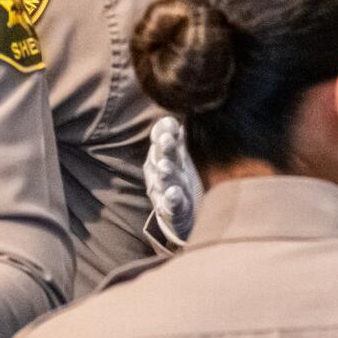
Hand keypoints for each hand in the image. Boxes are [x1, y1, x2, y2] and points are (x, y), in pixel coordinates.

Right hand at [143, 115, 199, 248]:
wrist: (176, 218)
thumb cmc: (177, 182)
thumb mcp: (177, 159)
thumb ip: (176, 139)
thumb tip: (173, 118)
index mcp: (161, 158)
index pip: (160, 142)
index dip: (163, 133)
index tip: (170, 123)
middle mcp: (160, 174)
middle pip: (162, 159)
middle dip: (164, 151)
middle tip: (166, 140)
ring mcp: (165, 193)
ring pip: (164, 182)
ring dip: (164, 174)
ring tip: (165, 167)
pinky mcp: (173, 212)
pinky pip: (172, 205)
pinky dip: (172, 200)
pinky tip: (174, 193)